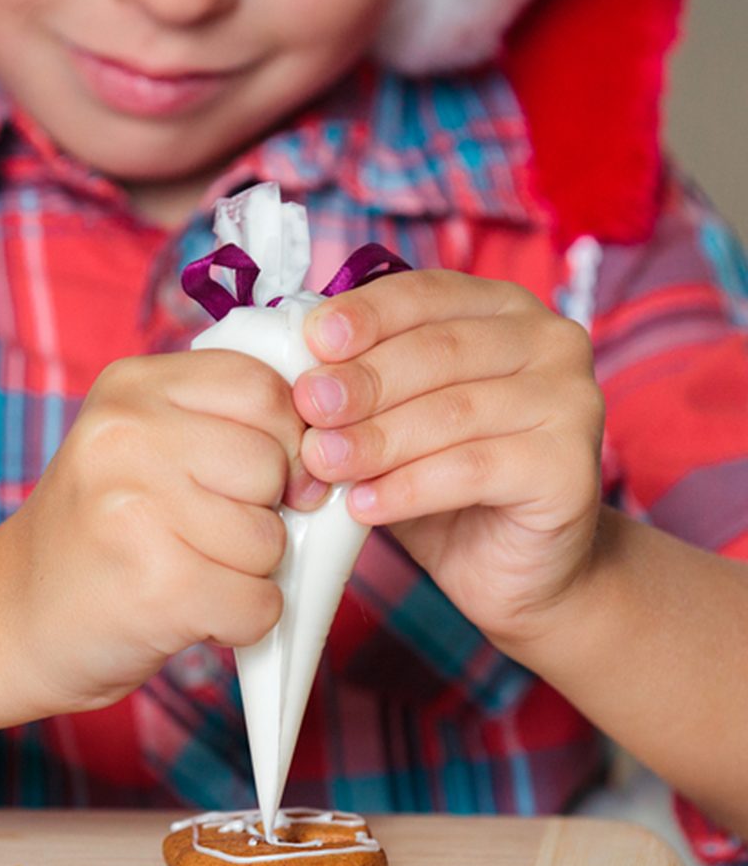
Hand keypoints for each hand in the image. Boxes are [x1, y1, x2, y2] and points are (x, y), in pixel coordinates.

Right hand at [1, 350, 315, 711]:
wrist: (7, 617)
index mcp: (130, 387)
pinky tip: (192, 614)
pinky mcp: (155, 586)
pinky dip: (242, 622)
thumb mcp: (135, 447)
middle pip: (275, 465)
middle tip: (210, 536)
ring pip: (270, 541)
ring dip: (250, 573)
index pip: (264, 387)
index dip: (288, 439)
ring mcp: (135, 510)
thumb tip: (330, 445)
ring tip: (189, 572)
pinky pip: (258, 603)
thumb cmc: (95, 535)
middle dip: (266, 514)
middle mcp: (125, 436)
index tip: (267, 479)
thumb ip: (217, 424)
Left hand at [294, 270, 604, 648]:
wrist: (515, 571)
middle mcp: (548, 342)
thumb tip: (293, 373)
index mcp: (501, 311)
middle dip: (363, 380)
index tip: (311, 340)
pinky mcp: (571, 466)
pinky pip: (474, 469)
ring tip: (321, 463)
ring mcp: (571, 400)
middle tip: (307, 409)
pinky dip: (409, 487)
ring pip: (453, 411)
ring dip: (377, 438)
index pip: (426, 294)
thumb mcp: (393, 425)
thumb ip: (359, 392)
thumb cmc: (445, 489)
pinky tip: (363, 505)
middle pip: (438, 350)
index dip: (366, 314)